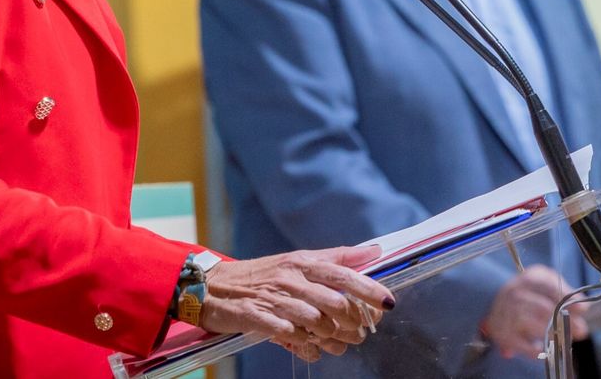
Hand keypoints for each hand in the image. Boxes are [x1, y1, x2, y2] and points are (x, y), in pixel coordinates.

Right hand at [197, 245, 393, 362]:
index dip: (369, 289)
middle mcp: (290, 277)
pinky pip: (290, 336)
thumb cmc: (261, 275)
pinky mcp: (256, 317)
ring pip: (316, 322)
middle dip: (353, 323)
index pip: (343, 273)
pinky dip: (307, 347)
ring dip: (332, 338)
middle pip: (335, 303)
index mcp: (302, 262)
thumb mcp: (297, 261)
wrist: (211, 287)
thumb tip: (373, 252)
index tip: (389, 303)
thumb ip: (335, 258)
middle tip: (359, 333)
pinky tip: (311, 350)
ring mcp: (272, 298)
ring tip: (337, 343)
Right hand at [480, 265, 587, 358]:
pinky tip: (543, 351)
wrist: (495, 303)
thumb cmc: (528, 293)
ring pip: (530, 323)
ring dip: (551, 334)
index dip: (567, 298)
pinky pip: (519, 343)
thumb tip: (582, 307)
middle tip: (581, 330)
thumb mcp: (544, 282)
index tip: (583, 309)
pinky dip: (532, 349)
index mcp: (529, 279)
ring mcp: (508, 314)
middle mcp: (516, 294)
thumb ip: (563, 291)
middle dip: (564, 320)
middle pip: (543, 308)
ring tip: (565, 340)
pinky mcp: (503, 333)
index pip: (549, 287)